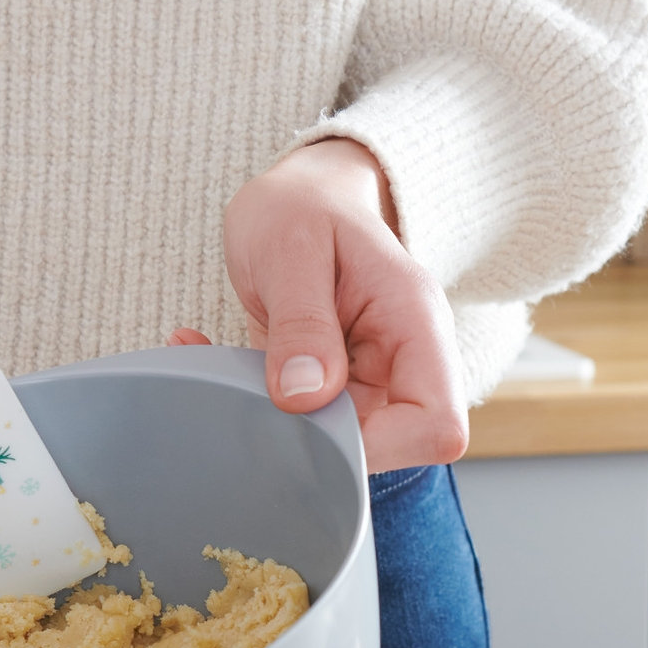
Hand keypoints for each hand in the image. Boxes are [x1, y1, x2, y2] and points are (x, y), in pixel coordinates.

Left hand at [174, 138, 467, 472]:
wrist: (299, 198)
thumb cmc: (305, 207)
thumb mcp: (293, 247)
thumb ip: (302, 322)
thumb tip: (304, 397)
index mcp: (415, 324)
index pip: (437, 425)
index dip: (381, 446)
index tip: (312, 420)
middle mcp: (401, 363)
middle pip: (386, 449)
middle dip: (315, 438)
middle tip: (255, 390)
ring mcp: (366, 383)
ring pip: (336, 447)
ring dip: (273, 421)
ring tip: (227, 363)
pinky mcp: (328, 394)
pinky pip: (299, 425)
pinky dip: (249, 405)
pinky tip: (210, 356)